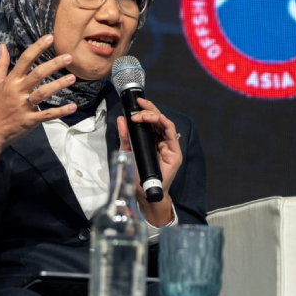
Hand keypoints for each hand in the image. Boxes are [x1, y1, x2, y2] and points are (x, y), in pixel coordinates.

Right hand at [0, 35, 76, 177]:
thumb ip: (0, 65)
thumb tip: (2, 46)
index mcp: (10, 81)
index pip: (25, 60)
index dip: (38, 47)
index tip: (50, 38)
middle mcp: (17, 91)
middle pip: (37, 74)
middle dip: (54, 64)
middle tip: (69, 57)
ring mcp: (24, 106)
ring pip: (43, 93)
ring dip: (59, 85)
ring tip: (73, 78)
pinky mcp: (29, 120)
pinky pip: (47, 115)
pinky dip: (60, 111)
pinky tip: (72, 107)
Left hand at [117, 97, 181, 226]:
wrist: (142, 192)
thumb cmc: (136, 174)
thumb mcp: (126, 152)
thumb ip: (125, 137)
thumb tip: (121, 119)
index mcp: (150, 138)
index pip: (150, 120)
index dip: (144, 109)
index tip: (135, 103)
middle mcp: (160, 140)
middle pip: (158, 119)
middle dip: (148, 110)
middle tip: (138, 108)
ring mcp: (168, 146)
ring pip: (165, 123)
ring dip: (154, 116)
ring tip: (143, 115)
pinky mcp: (174, 152)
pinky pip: (171, 134)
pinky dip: (165, 124)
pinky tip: (157, 119)